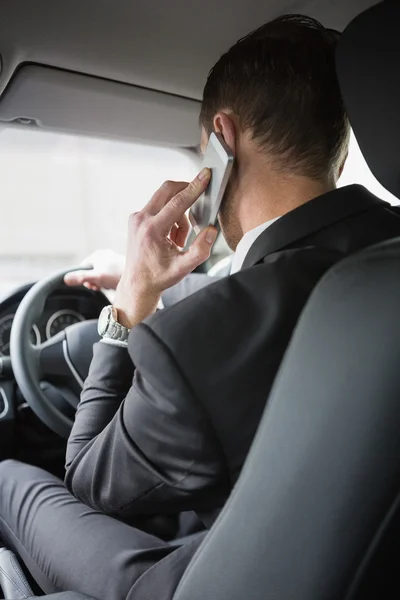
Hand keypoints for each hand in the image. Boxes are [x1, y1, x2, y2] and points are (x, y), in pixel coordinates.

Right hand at [64, 249, 124, 290]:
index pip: (82, 268)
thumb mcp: (96, 277)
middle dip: (94, 281)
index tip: (89, 285)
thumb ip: (80, 278)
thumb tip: (65, 278)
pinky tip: (115, 285)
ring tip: (108, 285)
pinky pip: (109, 278)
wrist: (139, 278)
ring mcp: (113, 262)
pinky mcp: (120, 269)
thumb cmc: (118, 275)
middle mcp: (105, 256)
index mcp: (98, 255)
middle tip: (99, 286)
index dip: (83, 278)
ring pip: (101, 276)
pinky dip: (110, 283)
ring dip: (102, 283)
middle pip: (92, 272)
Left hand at [114, 168, 216, 327]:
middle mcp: (141, 220)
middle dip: (186, 191)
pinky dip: (170, 216)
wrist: (138, 284)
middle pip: (168, 190)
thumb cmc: (159, 277)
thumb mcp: (184, 268)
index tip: (205, 175)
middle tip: (200, 199)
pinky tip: (170, 237)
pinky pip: (158, 207)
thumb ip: (201, 250)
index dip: (195, 187)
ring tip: (180, 239)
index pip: (178, 202)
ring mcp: (137, 218)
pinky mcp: (137, 219)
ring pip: (164, 199)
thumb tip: (211, 231)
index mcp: (152, 230)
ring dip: (179, 212)